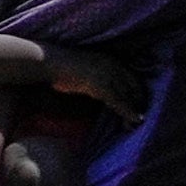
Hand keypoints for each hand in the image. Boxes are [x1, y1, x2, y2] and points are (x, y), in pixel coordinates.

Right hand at [26, 47, 140, 128]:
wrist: (47, 62)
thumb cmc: (60, 69)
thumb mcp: (84, 71)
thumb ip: (95, 80)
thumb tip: (101, 95)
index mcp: (110, 60)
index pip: (132, 79)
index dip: (137, 94)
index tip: (138, 107)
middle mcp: (113, 66)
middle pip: (134, 87)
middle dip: (138, 104)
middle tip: (137, 119)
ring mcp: (107, 74)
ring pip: (128, 96)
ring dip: (134, 111)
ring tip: (134, 124)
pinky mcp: (100, 85)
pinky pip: (119, 101)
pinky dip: (128, 112)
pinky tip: (133, 120)